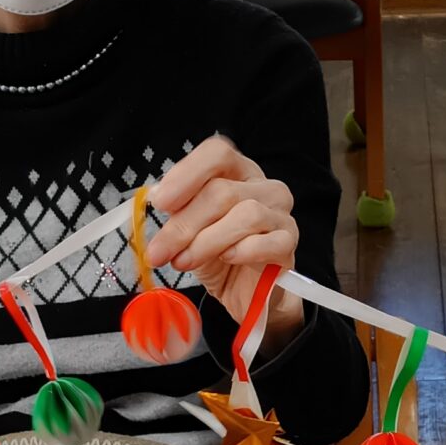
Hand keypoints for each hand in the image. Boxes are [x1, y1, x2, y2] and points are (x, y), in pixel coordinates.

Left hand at [146, 137, 303, 342]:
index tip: (161, 202)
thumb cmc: (217, 253)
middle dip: (184, 224)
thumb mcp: (189, 229)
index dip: (187, 173)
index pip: (217, 153)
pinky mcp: (288, 241)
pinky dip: (241, 252)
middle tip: (160, 251)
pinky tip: (226, 260)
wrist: (243, 291)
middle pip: (222, 192)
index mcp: (237, 171)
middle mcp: (262, 186)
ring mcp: (280, 212)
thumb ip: (178, 210)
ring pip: (245, 215)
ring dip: (206, 242)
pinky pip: (267, 241)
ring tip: (184, 261)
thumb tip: (157, 196)